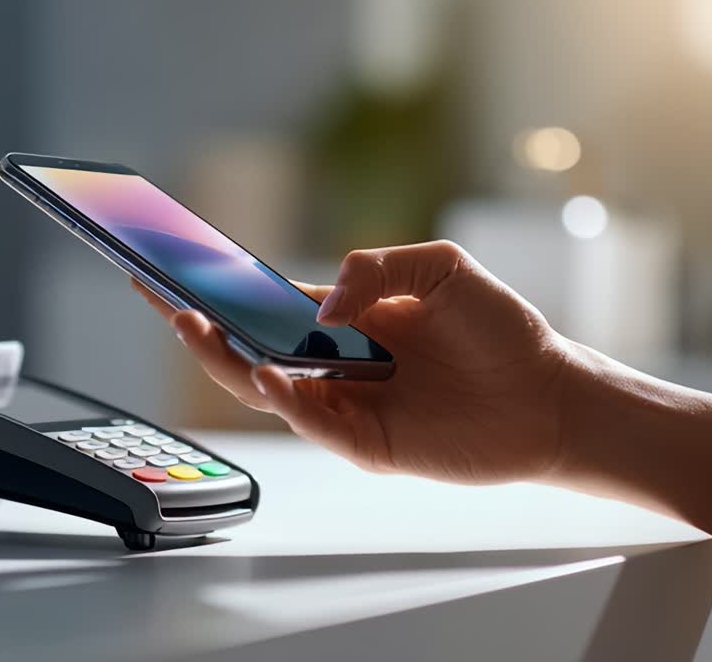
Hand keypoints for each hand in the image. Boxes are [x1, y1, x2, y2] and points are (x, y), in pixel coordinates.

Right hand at [133, 240, 573, 484]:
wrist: (550, 394)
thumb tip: (321, 302)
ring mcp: (346, 406)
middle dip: (199, 326)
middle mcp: (334, 366)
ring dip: (226, 360)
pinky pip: (312, 423)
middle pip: (248, 349)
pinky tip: (265, 372)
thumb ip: (377, 268)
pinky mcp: (367, 445)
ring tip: (196, 327)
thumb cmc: (500, 330)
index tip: (170, 266)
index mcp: (343, 322)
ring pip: (266, 390)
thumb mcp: (441, 268)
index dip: (218, 289)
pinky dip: (284, 400)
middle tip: (161, 297)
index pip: (263, 305)